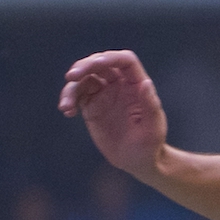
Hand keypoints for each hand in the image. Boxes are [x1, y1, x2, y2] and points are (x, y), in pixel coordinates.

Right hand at [59, 51, 168, 177]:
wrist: (137, 161)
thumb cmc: (150, 145)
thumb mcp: (153, 128)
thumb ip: (150, 105)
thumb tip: (146, 83)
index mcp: (137, 86)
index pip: (124, 61)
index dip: (109, 57)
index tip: (94, 64)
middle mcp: (120, 85)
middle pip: (100, 64)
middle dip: (84, 66)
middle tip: (71, 77)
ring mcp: (104, 94)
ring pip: (84, 79)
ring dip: (71, 88)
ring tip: (66, 106)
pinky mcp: (91, 106)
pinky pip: (76, 95)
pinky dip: (68, 99)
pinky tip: (67, 111)